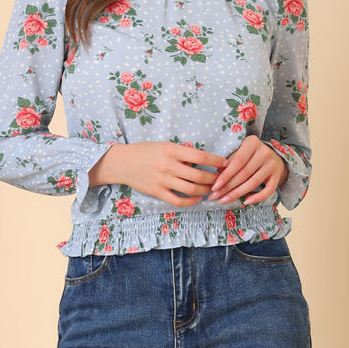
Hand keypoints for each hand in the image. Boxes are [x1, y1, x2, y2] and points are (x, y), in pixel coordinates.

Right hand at [89, 142, 225, 208]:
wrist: (123, 163)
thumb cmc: (145, 151)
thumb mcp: (164, 145)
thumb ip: (182, 152)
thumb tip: (202, 161)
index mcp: (171, 150)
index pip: (201, 157)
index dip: (216, 161)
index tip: (225, 164)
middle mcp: (168, 165)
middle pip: (199, 176)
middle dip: (214, 179)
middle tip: (220, 179)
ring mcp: (163, 180)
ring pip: (192, 189)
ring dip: (205, 190)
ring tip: (210, 189)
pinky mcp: (157, 192)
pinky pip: (179, 200)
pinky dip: (191, 201)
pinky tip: (197, 199)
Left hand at [208, 135, 288, 204]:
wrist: (273, 155)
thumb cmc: (250, 153)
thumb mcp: (240, 150)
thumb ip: (230, 160)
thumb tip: (218, 171)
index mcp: (253, 143)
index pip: (237, 162)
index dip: (225, 175)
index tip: (214, 186)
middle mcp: (264, 152)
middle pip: (244, 174)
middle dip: (228, 187)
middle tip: (215, 196)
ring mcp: (272, 165)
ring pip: (253, 183)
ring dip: (237, 194)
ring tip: (224, 200)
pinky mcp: (277, 176)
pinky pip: (268, 190)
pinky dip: (257, 198)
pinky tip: (245, 202)